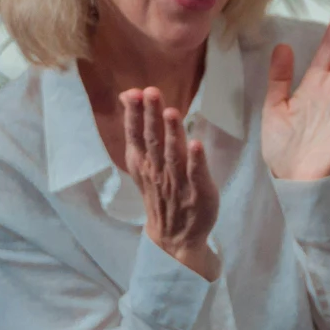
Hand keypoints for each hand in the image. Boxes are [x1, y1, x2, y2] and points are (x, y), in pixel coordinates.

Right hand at [122, 87, 219, 279]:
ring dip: (173, 134)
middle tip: (151, 92)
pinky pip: (197, 175)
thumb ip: (138, 131)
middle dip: (151, 116)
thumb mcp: (143, 162)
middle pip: (153, 141)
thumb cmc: (161, 192)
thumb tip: (130, 95)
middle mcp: (158, 171)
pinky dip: (197, 161)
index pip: (136, 135)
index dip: (134, 114)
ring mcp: (178, 182)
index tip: (133, 93)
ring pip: (174, 155)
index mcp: (144, 163)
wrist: (173, 237)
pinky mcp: (199, 193)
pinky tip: (197, 144)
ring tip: (172, 113)